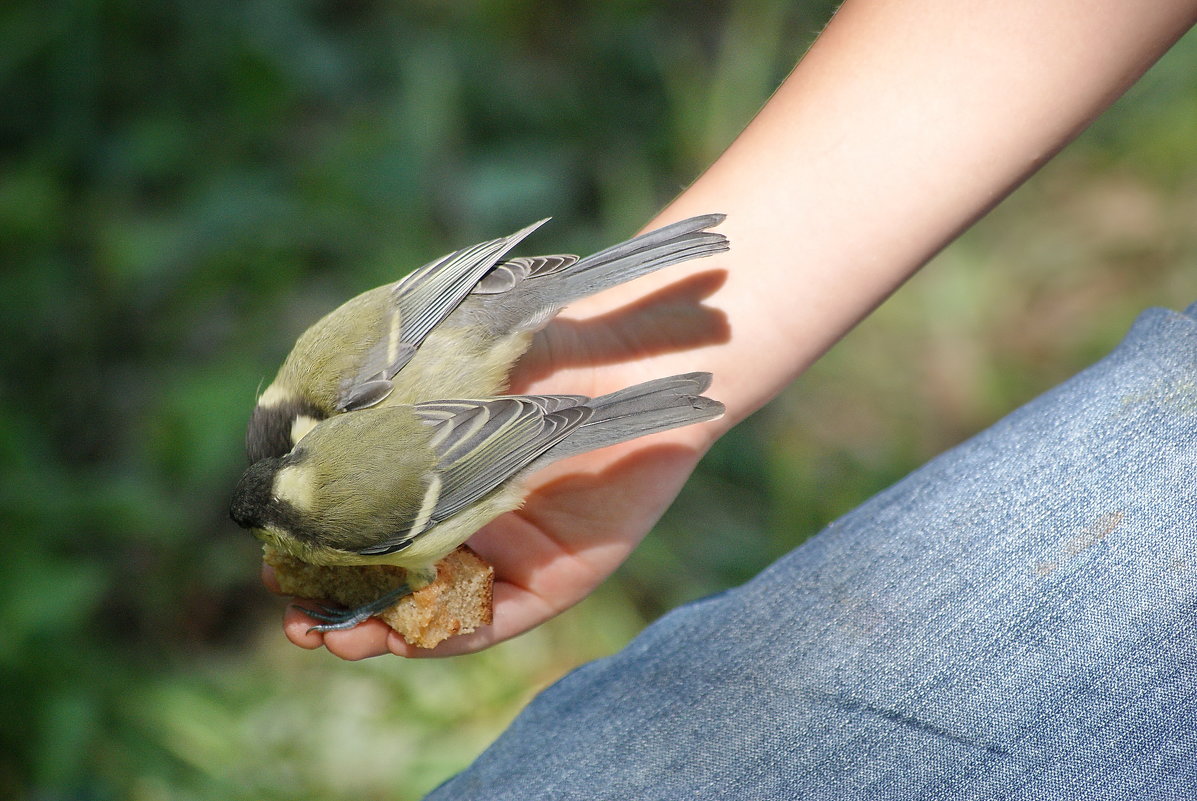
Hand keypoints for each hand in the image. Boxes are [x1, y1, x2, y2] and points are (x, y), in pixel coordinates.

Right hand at [268, 266, 734, 658]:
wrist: (628, 345)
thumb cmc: (529, 339)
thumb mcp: (433, 360)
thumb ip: (365, 401)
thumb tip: (276, 437)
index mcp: (428, 471)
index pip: (357, 528)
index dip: (313, 553)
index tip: (271, 562)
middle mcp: (463, 516)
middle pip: (387, 580)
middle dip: (336, 603)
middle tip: (297, 617)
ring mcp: (508, 549)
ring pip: (433, 611)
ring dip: (380, 632)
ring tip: (336, 636)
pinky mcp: (556, 576)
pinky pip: (494, 620)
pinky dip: (447, 634)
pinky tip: (405, 635)